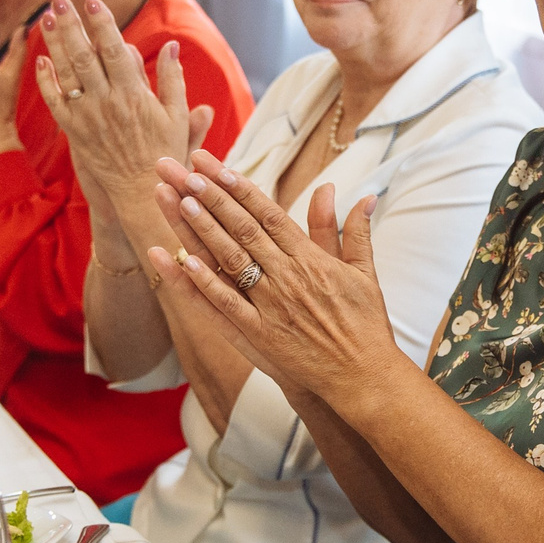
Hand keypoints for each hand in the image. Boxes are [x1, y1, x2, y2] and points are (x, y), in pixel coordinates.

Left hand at [33, 0, 213, 221]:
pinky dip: (46, 81)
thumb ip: (173, 78)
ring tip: (44, 18)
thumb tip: (172, 45)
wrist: (140, 193)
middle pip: (85, 56)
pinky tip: (41, 60)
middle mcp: (107, 103)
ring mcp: (87, 117)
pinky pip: (55, 102)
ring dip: (54, 44)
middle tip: (59, 0)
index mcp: (134, 96)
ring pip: (66, 74)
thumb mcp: (176, 116)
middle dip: (71, 25)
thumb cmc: (164, 152)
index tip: (92, 1)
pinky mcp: (74, 131)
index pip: (116, 50)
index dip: (103, 24)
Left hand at [144, 150, 401, 401]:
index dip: (241, 188)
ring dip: (203, 229)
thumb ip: (355, 232)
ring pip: (231, 259)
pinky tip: (182, 260)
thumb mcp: (364, 273)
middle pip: (243, 229)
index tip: (218, 166)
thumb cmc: (365, 324)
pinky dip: (204, 282)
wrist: (364, 375)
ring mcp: (272, 305)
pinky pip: (226, 305)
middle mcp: (288, 276)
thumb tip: (362, 194)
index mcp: (311, 259)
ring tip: (178, 200)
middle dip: (213, 198)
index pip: (269, 214)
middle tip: (186, 170)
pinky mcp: (260, 335)